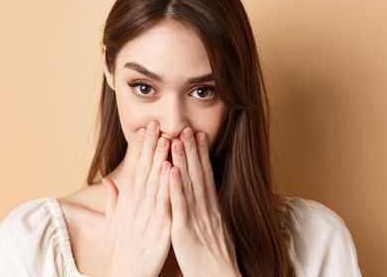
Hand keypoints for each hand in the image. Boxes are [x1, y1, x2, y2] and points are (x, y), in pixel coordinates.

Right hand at [101, 121, 172, 276]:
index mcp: (128, 203)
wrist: (127, 276)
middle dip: (150, 147)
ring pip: (154, 182)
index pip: (135, 170)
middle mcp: (136, 206)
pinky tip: (171, 169)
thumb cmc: (122, 250)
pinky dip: (166, 185)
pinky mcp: (159, 229)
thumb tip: (107, 180)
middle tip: (155, 124)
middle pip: (144, 171)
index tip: (145, 130)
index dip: (140, 150)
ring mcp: (147, 216)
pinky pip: (164, 204)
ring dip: (159, 159)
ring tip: (165, 138)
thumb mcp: (113, 223)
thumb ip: (112, 200)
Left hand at [168, 127, 239, 276]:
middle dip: (192, 150)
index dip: (201, 155)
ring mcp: (196, 219)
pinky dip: (176, 186)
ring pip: (189, 184)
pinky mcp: (185, 231)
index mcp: (211, 209)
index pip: (206, 176)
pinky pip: (180, 205)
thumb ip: (210, 211)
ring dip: (183, 160)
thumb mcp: (216, 230)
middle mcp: (206, 209)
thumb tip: (209, 195)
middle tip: (187, 128)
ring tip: (177, 139)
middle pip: (198, 174)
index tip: (197, 136)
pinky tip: (171, 170)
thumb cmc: (214, 259)